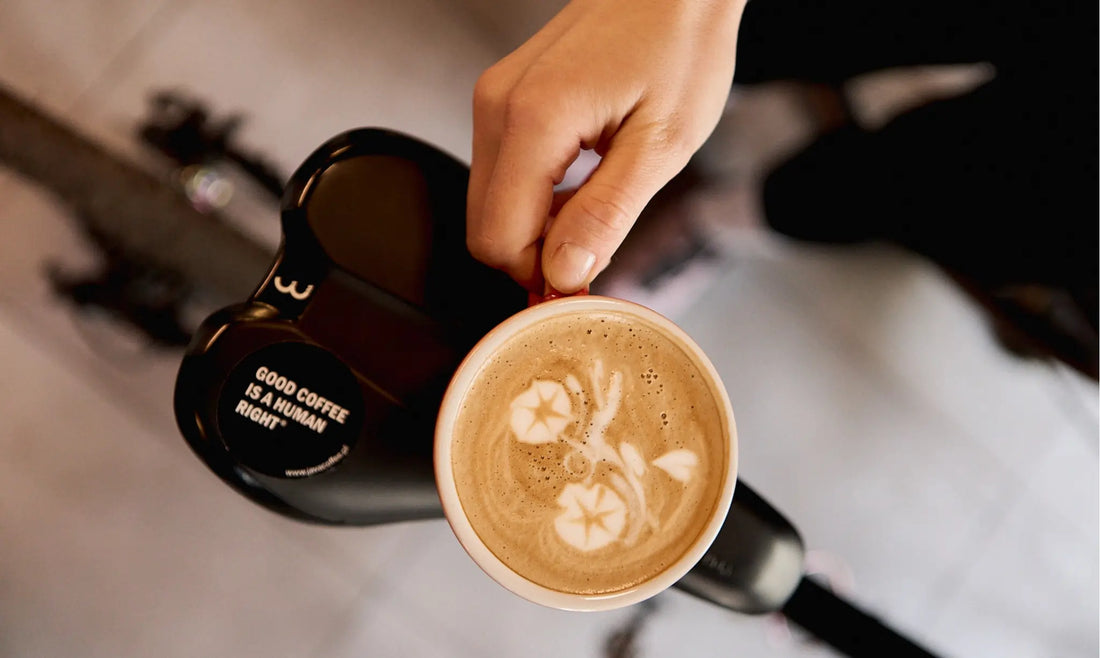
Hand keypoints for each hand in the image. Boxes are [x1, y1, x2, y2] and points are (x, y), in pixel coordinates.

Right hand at [466, 0, 744, 292]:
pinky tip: (582, 180)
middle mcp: (497, 106)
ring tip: (599, 201)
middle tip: (600, 242)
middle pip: (484, 226)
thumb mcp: (661, 144)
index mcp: (534, 120)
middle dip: (537, 253)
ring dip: (539, 223)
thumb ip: (607, 214)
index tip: (588, 277)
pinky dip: (537, 195)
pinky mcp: (503, 97)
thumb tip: (562, 274)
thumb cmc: (680, 46)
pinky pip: (501, 172)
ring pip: (491, 202)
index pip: (497, 239)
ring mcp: (494, 98)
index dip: (539, 275)